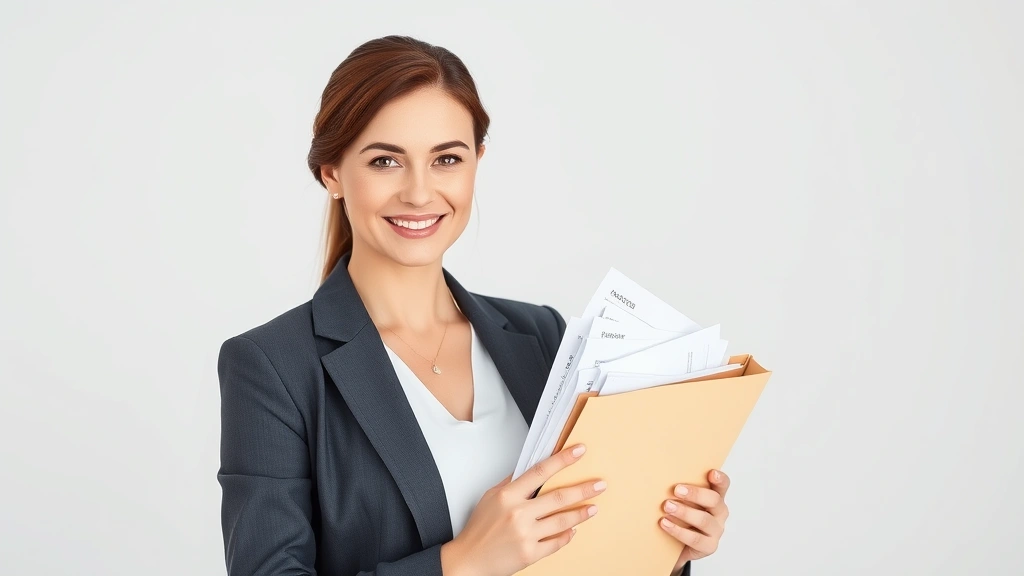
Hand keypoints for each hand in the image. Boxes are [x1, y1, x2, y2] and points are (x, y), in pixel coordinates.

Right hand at [441, 444, 606, 575]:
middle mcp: (518, 514)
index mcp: (508, 496)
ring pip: (563, 521)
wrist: (469, 561)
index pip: (540, 471)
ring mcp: (526, 535)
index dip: (562, 460)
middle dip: (583, 489)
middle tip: (600, 484)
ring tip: (593, 507)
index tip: (579, 452)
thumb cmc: (479, 529)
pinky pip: (557, 542)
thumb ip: (510, 483)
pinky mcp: (531, 554)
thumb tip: (528, 469)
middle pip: (559, 497)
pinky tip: (574, 529)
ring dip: (581, 513)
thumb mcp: (490, 498)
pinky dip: (568, 536)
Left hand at [661, 469, 730, 570]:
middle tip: (676, 490)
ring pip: (704, 520)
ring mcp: (716, 530)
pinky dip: (678, 531)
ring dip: (684, 512)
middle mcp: (719, 513)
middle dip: (695, 494)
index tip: (711, 473)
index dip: (720, 479)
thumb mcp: (682, 501)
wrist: (676, 546)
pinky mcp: (709, 546)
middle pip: (714, 500)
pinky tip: (665, 523)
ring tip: (667, 506)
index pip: (722, 485)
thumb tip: (658, 473)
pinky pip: (695, 539)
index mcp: (715, 497)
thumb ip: (679, 490)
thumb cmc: (679, 517)